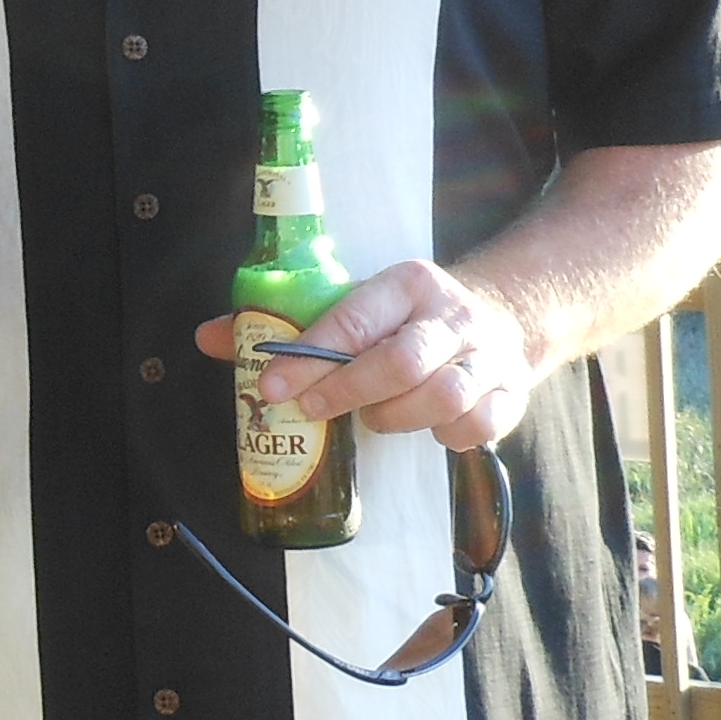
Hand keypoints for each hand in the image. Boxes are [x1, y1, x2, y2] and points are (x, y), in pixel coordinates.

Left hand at [194, 260, 547, 453]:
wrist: (506, 316)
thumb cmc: (410, 319)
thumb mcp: (360, 302)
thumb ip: (289, 323)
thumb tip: (209, 338)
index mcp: (408, 283)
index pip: (356, 316)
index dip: (311, 354)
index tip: (272, 384)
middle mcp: (451, 317)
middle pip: (402, 362)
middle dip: (347, 392)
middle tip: (313, 409)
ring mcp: (487, 356)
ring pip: (442, 397)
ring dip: (396, 418)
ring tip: (373, 417)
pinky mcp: (511, 394)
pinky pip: (477, 427)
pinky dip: (445, 436)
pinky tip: (426, 428)